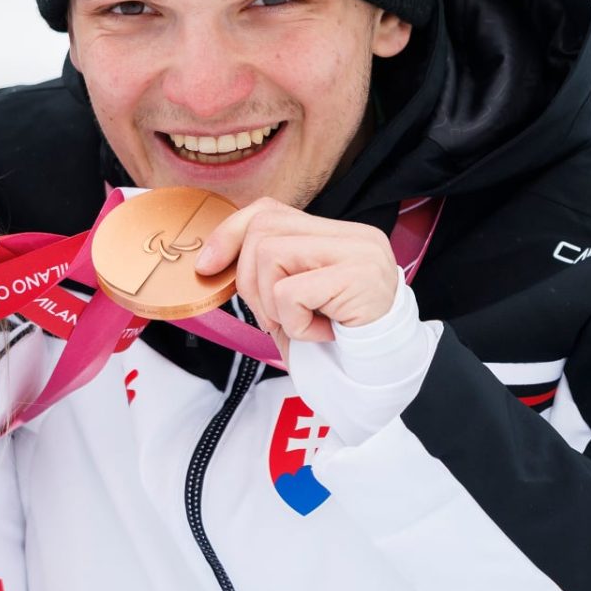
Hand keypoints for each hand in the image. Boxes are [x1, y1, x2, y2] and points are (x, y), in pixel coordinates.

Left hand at [196, 199, 399, 351]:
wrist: (383, 380)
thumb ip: (266, 275)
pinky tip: (322, 334)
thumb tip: (213, 261)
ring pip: (270, 255)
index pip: (271, 211)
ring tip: (303, 325)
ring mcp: (359, 252)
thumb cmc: (336, 346)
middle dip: (248, 280)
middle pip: (263, 228)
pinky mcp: (359, 276)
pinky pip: (290, 293)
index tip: (208, 267)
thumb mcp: (293, 304)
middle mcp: (353, 235)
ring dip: (272, 304)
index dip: (230, 234)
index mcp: (337, 236)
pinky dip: (295, 324)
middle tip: (274, 317)